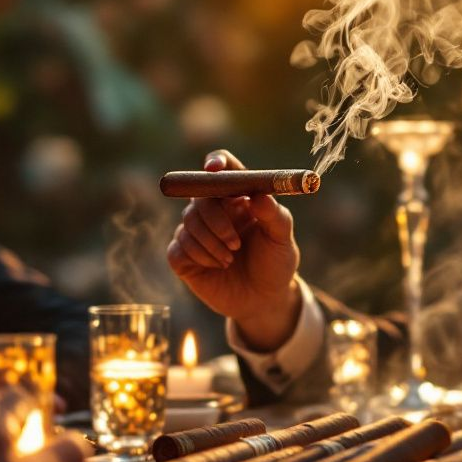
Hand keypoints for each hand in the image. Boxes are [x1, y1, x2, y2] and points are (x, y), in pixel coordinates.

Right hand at [166, 149, 301, 350]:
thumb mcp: (282, 239)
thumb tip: (260, 195)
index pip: (223, 167)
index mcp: (238, 196)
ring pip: (188, 222)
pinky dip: (199, 257)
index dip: (216, 162)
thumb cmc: (275, 263)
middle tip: (235, 243)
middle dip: (215, 219)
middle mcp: (215, 209)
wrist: (264, 299)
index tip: (214, 169)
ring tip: (231, 259)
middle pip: (199, 195)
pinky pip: (178, 247)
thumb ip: (274, 215)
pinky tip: (217, 267)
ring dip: (211, 242)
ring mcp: (196, 231)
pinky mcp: (183, 255)